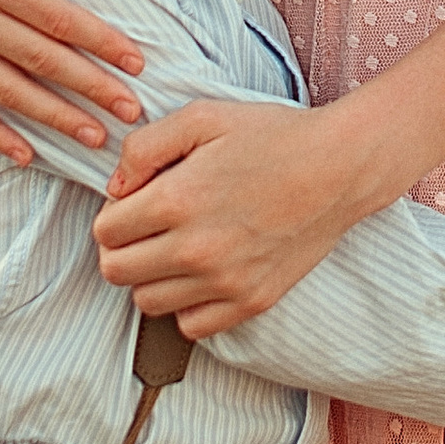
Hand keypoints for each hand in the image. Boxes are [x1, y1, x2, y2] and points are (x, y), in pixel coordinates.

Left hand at [94, 96, 374, 334]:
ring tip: (174, 247)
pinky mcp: (251, 302)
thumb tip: (115, 188)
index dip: (113, 213)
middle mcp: (196, 249)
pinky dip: (186, 305)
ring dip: (150, 276)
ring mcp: (225, 282)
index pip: (105, 232)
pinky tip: (200, 274)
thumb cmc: (272, 135)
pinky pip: (191, 326)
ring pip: (147, 302)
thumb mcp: (202, 118)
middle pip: (116, 272)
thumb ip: (143, 148)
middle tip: (145, 227)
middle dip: (121, 247)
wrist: (339, 167)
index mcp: (177, 200)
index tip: (134, 202)